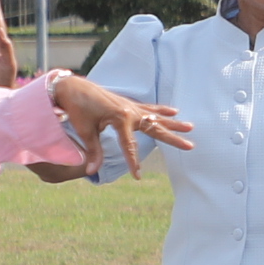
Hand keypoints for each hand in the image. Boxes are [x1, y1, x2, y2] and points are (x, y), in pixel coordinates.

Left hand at [50, 74, 192, 173]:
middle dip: (173, 139)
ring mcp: (131, 106)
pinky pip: (149, 108)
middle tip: (190, 145)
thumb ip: (93, 151)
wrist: (73, 87)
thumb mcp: (84, 130)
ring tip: (190, 127)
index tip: (137, 177)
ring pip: (157, 117)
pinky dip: (162, 110)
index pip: (130, 146)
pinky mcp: (129, 104)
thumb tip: (92, 171)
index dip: (133, 162)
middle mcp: (130, 111)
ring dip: (173, 123)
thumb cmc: (78, 108)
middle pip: (155, 129)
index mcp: (120, 118)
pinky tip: (174, 112)